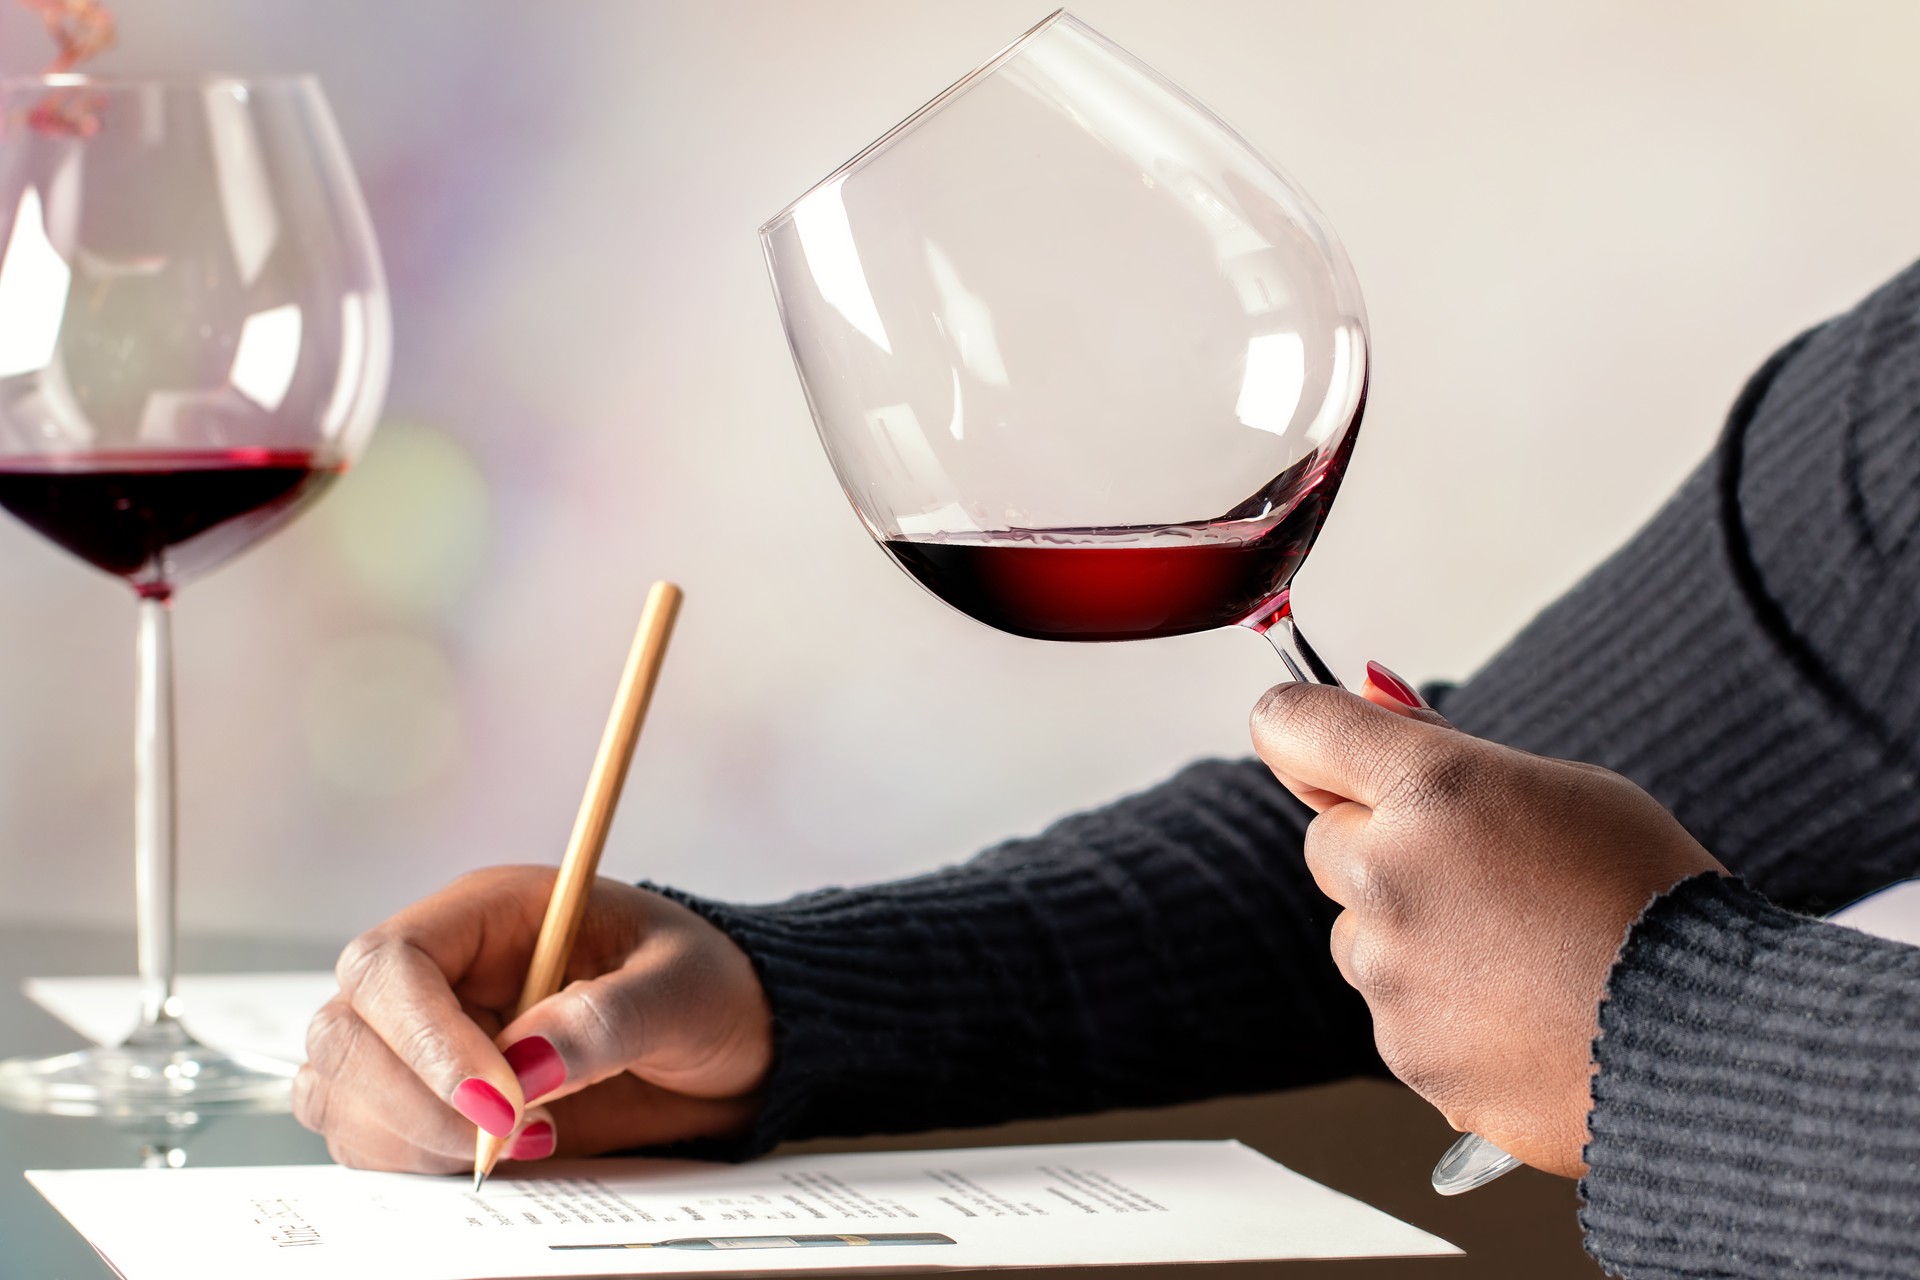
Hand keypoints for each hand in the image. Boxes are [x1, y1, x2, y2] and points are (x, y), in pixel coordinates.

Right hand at [294, 866, 772, 1173]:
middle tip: (506, 1142)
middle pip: (345, 1031)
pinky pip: (373, 1141)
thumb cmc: (711, 989)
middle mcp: (444, 976)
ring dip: (411, 1141)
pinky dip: (416, 1167)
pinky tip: (503, 1161)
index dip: (424, 1037)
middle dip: (409, 1102)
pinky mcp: (435, 1106)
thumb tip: (527, 1064)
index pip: (395, 963)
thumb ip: (609, 1019)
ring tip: (527, 1145)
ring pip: (340, 1093)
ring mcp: (428, 1043)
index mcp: (490, 915)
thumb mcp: (683, 989)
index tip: (498, 1102)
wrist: (735, 1046)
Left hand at [1249, 665, 1725, 1176]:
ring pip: (1362, 938)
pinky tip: (1524, 1010)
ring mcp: (1391, 974)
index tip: (1315, 742)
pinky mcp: (1406, 1052)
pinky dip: (1441, 1012)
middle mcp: (1390, 876)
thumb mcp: (1569, 787)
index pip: (1295, 723)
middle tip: (1487, 875)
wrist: (1716, 1043)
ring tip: (1525, 955)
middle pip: (1329, 842)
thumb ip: (1447, 748)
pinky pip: (1397, 1014)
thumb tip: (1369, 691)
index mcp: (1432, 790)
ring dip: (1412, 939)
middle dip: (1383, 851)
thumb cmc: (1656, 901)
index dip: (1304, 731)